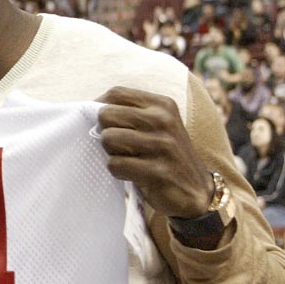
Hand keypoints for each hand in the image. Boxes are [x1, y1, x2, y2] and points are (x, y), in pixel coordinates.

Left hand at [97, 86, 214, 218]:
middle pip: (106, 114)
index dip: (98, 106)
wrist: (196, 190)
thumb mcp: (156, 126)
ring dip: (111, 153)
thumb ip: (130, 114)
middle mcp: (163, 120)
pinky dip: (117, 171)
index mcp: (162, 105)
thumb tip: (88, 109)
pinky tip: (132, 174)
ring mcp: (162, 145)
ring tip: (128, 160)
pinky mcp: (157, 171)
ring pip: (108, 138)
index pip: (116, 93)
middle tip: (120, 147)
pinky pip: (115, 164)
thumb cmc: (165, 155)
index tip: (101, 123)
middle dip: (105, 132)